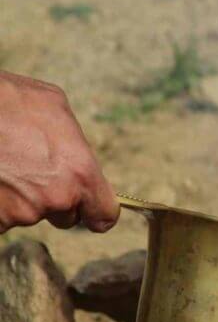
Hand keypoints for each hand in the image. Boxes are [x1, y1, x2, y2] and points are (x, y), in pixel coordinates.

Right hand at [0, 70, 118, 232]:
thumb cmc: (7, 102)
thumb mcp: (53, 107)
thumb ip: (73, 140)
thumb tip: (76, 153)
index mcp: (80, 173)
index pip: (103, 216)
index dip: (96, 212)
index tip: (89, 210)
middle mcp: (56, 198)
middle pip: (66, 216)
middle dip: (53, 200)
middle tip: (32, 173)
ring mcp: (22, 213)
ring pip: (29, 215)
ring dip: (21, 199)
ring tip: (6, 166)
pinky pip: (3, 219)